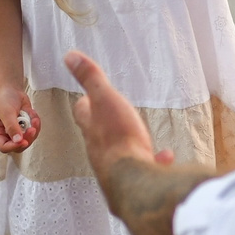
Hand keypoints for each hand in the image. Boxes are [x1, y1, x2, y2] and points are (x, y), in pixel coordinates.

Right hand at [0, 82, 40, 153]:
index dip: (14, 146)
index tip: (23, 141)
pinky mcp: (25, 127)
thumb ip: (12, 127)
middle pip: (19, 146)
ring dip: (34, 129)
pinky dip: (36, 122)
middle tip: (32, 128)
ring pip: (28, 139)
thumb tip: (18, 141)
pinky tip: (32, 113)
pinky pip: (34, 130)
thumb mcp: (6, 112)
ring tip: (33, 116)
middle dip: (28, 138)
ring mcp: (17, 131)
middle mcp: (6, 134)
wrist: (10, 89)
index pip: (4, 147)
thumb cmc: (3, 99)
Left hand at [64, 51, 172, 169]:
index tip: (87, 97)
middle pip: (98, 133)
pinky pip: (145, 165)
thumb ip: (91, 78)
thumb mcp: (105, 99)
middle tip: (112, 115)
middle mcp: (100, 148)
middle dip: (104, 124)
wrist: (133, 178)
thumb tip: (70, 56)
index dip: (85, 103)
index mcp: (93, 127)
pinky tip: (165, 156)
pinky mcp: (135, 178)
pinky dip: (154, 159)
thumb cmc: (119, 137)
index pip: (82, 112)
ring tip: (139, 136)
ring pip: (120, 151)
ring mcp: (116, 165)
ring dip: (128, 143)